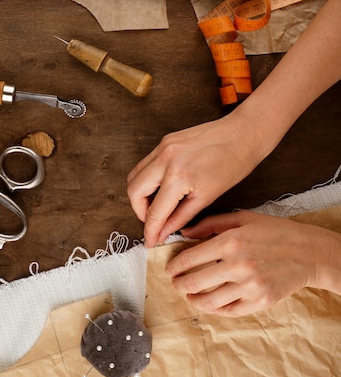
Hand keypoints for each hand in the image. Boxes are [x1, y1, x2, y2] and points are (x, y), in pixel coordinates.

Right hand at [127, 113, 263, 247]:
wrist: (243, 134)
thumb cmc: (233, 164)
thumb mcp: (207, 197)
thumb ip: (181, 217)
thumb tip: (164, 231)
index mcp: (179, 177)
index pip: (154, 211)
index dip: (150, 230)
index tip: (150, 241)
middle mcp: (165, 159)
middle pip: (133, 191)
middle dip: (139, 211)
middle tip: (153, 222)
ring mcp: (162, 147)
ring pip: (134, 175)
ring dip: (140, 194)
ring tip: (157, 205)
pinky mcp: (165, 140)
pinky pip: (145, 163)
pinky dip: (147, 178)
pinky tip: (163, 188)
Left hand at [165, 210, 336, 316]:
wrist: (309, 252)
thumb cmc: (275, 232)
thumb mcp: (243, 219)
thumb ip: (211, 224)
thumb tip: (185, 232)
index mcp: (230, 242)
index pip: (189, 259)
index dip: (174, 266)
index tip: (170, 269)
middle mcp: (237, 266)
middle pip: (193, 283)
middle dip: (179, 285)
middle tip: (176, 284)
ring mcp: (249, 287)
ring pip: (208, 301)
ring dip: (193, 300)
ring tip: (190, 296)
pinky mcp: (259, 302)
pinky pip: (228, 311)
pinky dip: (215, 309)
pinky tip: (210, 303)